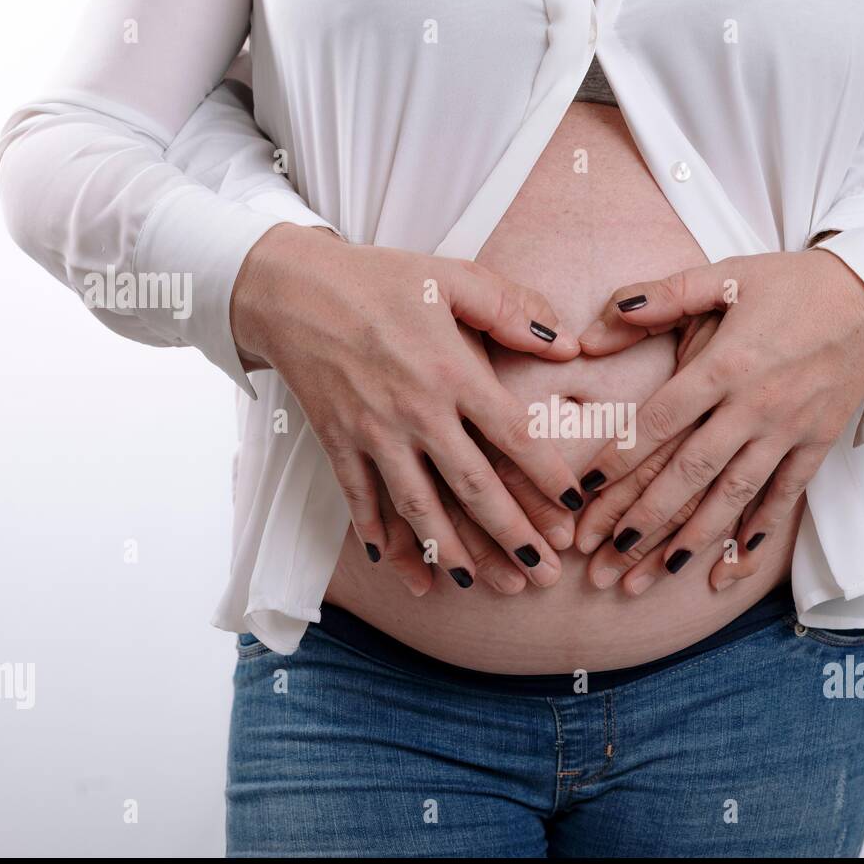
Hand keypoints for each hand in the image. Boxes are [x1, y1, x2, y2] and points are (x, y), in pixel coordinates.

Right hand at [231, 223, 584, 592]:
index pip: (513, 434)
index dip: (546, 474)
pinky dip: (380, 538)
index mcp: (452, 371)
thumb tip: (566, 346)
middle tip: (541, 573)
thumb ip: (511, 309)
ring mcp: (373, 433)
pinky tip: (401, 569)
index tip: (572, 508)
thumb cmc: (380, 279)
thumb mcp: (452, 278)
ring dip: (451, 551)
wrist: (291, 288)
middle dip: (510, 535)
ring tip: (481, 585)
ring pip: (418, 507)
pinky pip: (361, 501)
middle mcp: (416, 411)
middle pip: (472, 486)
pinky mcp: (338, 443)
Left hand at [575, 249, 863, 584]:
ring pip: (734, 495)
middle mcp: (756, 405)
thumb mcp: (726, 276)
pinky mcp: (818, 446)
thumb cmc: (795, 284)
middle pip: (691, 470)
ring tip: (657, 571)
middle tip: (606, 550)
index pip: (661, 420)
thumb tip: (597, 328)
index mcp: (726, 364)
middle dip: (646, 515)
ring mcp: (789, 431)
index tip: (586, 488)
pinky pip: (785, 498)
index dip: (621, 456)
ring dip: (694, 536)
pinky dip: (759, 534)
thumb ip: (661, 298)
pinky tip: (731, 566)